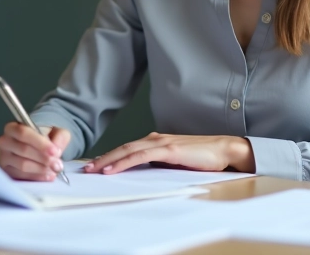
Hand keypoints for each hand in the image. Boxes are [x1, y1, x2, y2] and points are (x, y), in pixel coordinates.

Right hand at [0, 123, 70, 181]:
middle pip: (23, 150)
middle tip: (57, 164)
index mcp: (13, 128)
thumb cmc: (44, 137)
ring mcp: (4, 158)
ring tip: (54, 170)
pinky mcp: (7, 172)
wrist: (38, 148)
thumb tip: (57, 151)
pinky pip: (21, 176)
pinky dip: (37, 177)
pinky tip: (48, 175)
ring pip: (23, 165)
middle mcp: (5, 142)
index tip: (55, 151)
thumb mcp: (56, 131)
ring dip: (41, 169)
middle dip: (43, 158)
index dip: (40, 143)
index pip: (24, 133)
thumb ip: (59, 137)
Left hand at [84, 132, 254, 174]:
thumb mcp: (176, 161)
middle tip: (86, 169)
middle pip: (122, 148)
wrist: (223, 150)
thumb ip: (160, 162)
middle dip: (102, 159)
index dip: (110, 157)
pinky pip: (140, 156)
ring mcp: (161, 143)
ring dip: (107, 161)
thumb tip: (144, 170)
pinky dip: (123, 163)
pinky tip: (112, 169)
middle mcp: (155, 139)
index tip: (95, 166)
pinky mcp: (168, 149)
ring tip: (92, 170)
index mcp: (156, 141)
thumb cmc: (203, 157)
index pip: (127, 149)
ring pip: (127, 151)